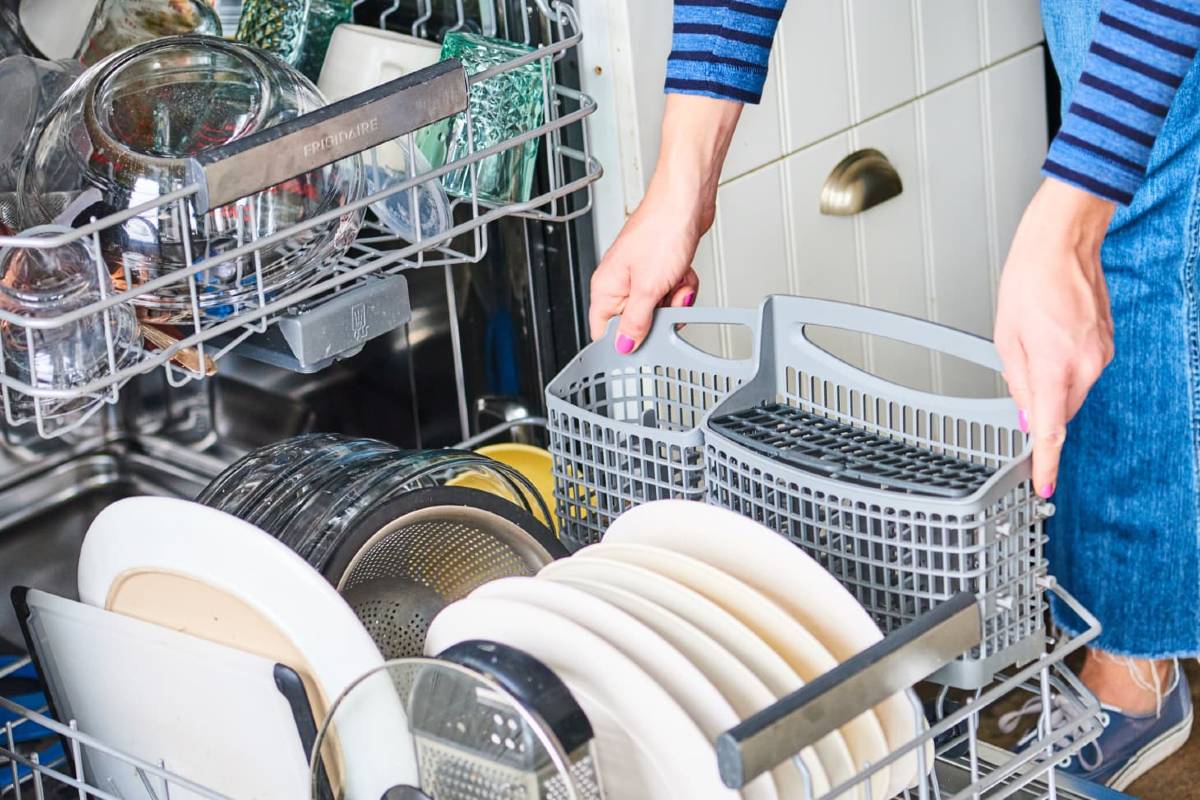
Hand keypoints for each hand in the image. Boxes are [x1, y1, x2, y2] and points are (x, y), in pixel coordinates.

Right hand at [589, 95, 741, 351]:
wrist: (687, 200)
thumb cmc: (661, 229)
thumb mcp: (648, 288)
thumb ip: (636, 322)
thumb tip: (625, 346)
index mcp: (606, 287)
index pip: (603, 330)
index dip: (622, 341)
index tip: (641, 343)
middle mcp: (620, 281)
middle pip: (637, 321)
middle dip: (659, 316)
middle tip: (666, 301)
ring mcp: (642, 274)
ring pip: (659, 308)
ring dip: (675, 299)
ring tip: (677, 280)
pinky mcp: (661, 267)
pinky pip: (672, 291)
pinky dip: (682, 285)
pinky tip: (684, 272)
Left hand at [994, 179, 1115, 497]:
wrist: (1064, 243)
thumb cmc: (1031, 281)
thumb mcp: (1006, 337)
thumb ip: (1017, 382)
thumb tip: (1026, 414)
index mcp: (1056, 368)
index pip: (1050, 430)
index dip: (1045, 463)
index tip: (1043, 485)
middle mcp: (1087, 366)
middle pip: (1059, 410)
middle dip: (1038, 406)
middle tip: (1020, 370)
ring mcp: (1102, 355)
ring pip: (1071, 391)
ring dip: (1051, 381)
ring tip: (1034, 340)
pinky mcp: (1107, 344)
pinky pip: (1082, 370)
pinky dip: (1065, 365)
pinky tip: (1051, 336)